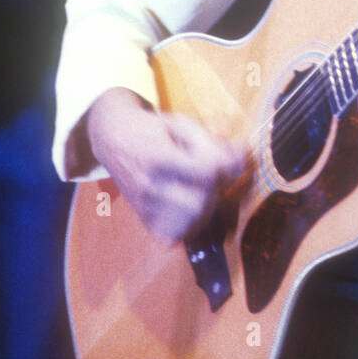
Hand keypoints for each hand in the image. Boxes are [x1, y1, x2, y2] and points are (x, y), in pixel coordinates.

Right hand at [86, 88, 248, 245]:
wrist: (113, 138)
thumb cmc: (152, 128)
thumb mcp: (182, 124)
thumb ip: (213, 143)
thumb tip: (244, 160)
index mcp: (159, 157)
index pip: (206, 173)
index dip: (225, 167)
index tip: (227, 159)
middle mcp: (149, 186)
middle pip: (201, 202)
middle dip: (217, 190)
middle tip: (216, 176)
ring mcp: (145, 206)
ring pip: (191, 221)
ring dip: (208, 208)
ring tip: (205, 190)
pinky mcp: (144, 219)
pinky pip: (176, 233)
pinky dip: (190, 223)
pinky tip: (192, 206)